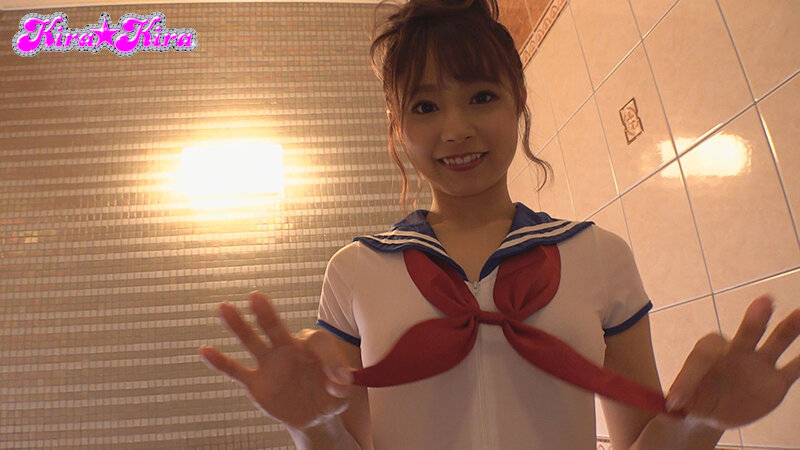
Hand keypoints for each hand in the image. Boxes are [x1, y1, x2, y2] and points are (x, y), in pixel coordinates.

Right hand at [198, 291, 354, 429]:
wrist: (313, 415)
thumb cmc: (328, 397)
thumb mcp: (341, 394)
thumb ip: (342, 386)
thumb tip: (338, 383)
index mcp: (312, 347)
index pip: (317, 341)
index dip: (330, 359)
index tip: (339, 381)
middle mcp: (288, 348)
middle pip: (275, 326)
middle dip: (266, 312)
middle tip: (256, 296)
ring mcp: (270, 364)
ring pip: (252, 341)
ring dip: (239, 326)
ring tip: (224, 308)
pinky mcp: (256, 382)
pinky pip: (236, 370)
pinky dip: (220, 362)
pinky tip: (205, 350)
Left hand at [665, 294, 799, 429]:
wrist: (711, 410)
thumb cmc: (693, 396)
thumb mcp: (680, 398)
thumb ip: (680, 396)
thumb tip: (672, 404)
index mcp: (708, 349)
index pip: (702, 357)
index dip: (689, 379)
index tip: (676, 400)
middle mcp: (736, 350)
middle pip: (747, 333)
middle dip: (755, 319)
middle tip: (764, 302)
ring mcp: (758, 364)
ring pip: (777, 341)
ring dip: (790, 327)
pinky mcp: (775, 382)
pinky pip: (793, 369)